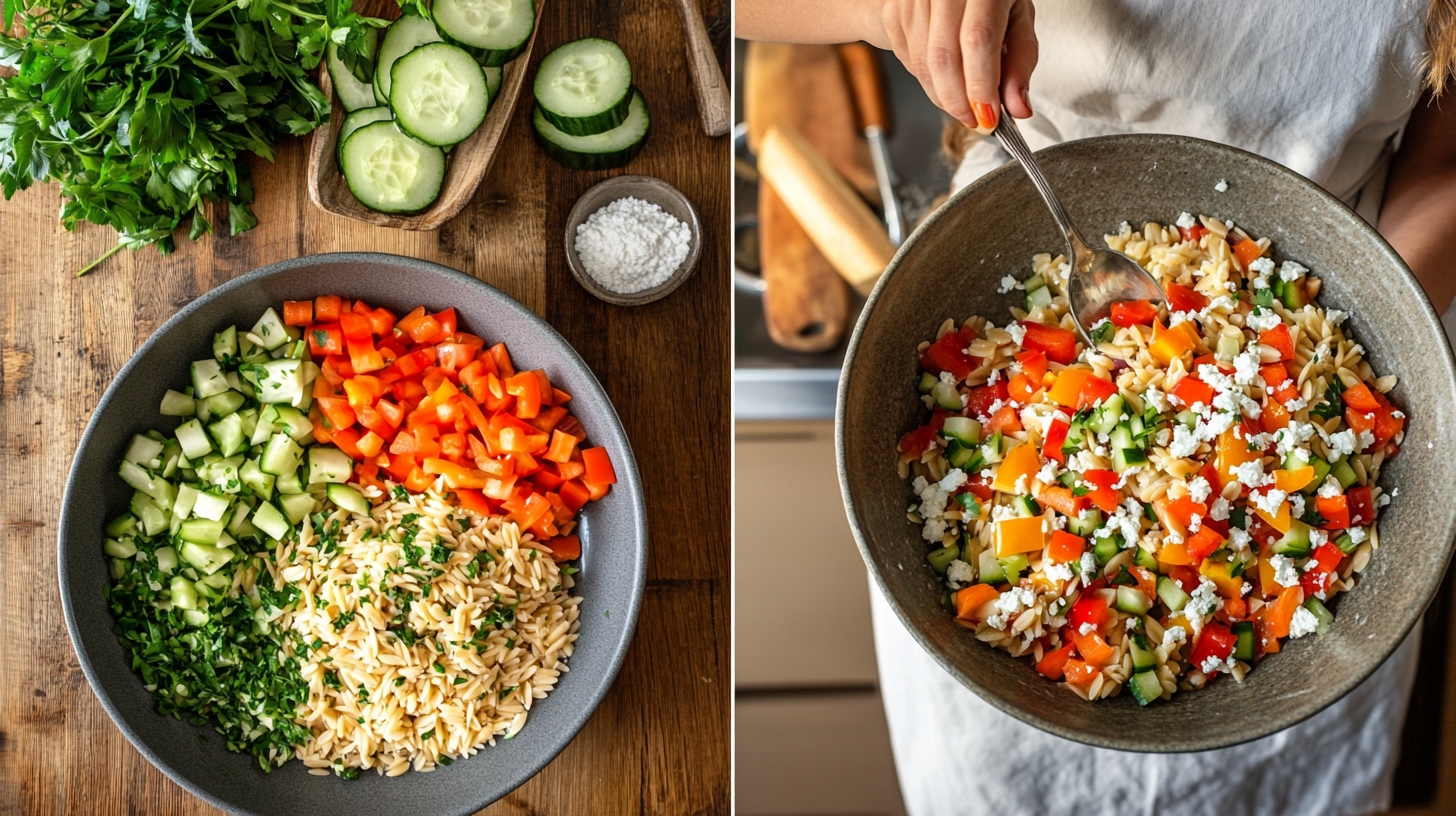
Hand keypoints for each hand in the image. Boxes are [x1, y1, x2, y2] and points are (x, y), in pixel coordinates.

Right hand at [876, 0, 1037, 132]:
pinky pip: (910, 63)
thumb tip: (1018, 108)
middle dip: (958, 101)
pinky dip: (929, 82)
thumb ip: (1020, 63)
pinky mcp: (895, 14)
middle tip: (974, 119)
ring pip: (923, 66)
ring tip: (962, 100)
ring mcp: (915, 0)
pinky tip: (945, 76)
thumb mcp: (1018, 20)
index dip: (981, 85)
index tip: (988, 116)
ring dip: (943, 96)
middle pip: (943, 58)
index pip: (978, 40)